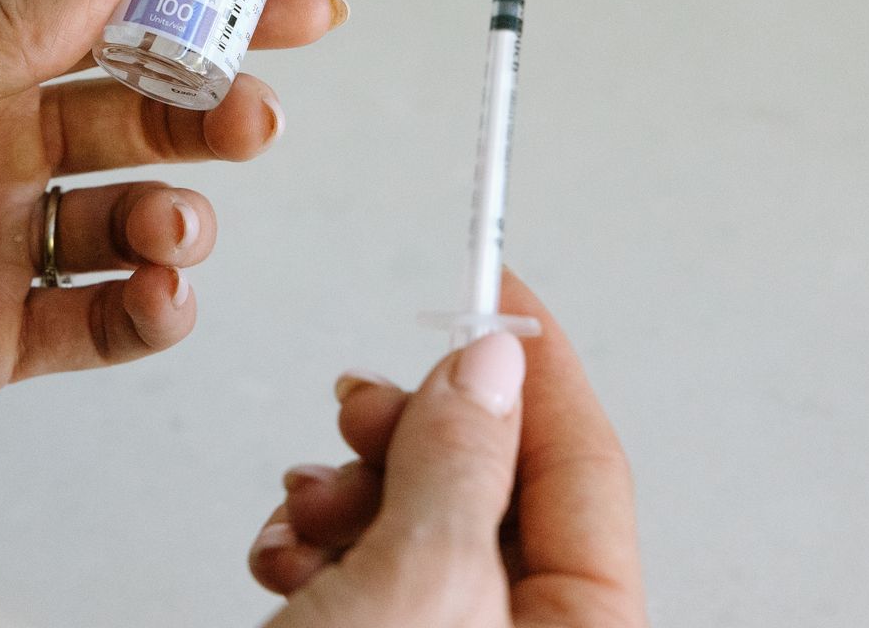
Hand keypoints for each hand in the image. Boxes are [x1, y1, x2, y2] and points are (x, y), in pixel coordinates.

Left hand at [0, 0, 342, 442]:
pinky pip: (99, 324)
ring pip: (134, 225)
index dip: (211, 10)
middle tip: (249, 114)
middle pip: (144, 120)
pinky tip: (161, 294)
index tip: (293, 5)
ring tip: (171, 223)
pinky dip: (150, 312)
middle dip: (213, 112)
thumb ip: (1, 18)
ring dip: (179, 219)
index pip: (116, 24)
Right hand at [249, 270, 644, 627]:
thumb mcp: (420, 582)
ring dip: (347, 492)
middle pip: (492, 483)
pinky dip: (319, 544)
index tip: (497, 287)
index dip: (535, 364)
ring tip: (307, 510)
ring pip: (419, 519)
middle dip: (410, 437)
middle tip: (360, 412)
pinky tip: (286, 555)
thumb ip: (458, 466)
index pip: (582, 463)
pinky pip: (370, 567)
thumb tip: (490, 365)